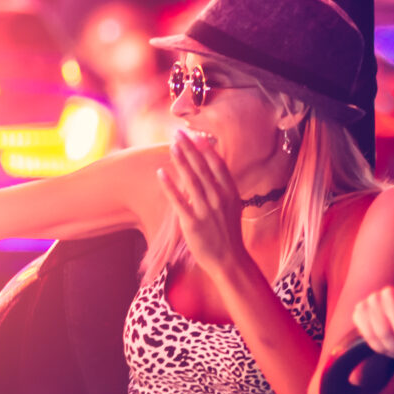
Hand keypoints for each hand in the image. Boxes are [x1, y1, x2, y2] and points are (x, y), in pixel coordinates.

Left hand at [157, 131, 247, 277]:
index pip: (217, 164)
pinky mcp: (192, 223)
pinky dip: (170, 186)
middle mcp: (219, 198)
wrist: (230, 260)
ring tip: (172, 146)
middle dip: (190, 148)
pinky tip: (161, 173)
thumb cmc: (228, 232)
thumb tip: (211, 167)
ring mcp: (206, 210)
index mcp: (231, 192)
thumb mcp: (232, 206)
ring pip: (191, 180)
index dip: (205, 148)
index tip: (195, 134)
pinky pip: (179, 201)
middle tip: (178, 133)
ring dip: (181, 161)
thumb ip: (223, 187)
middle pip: (202, 168)